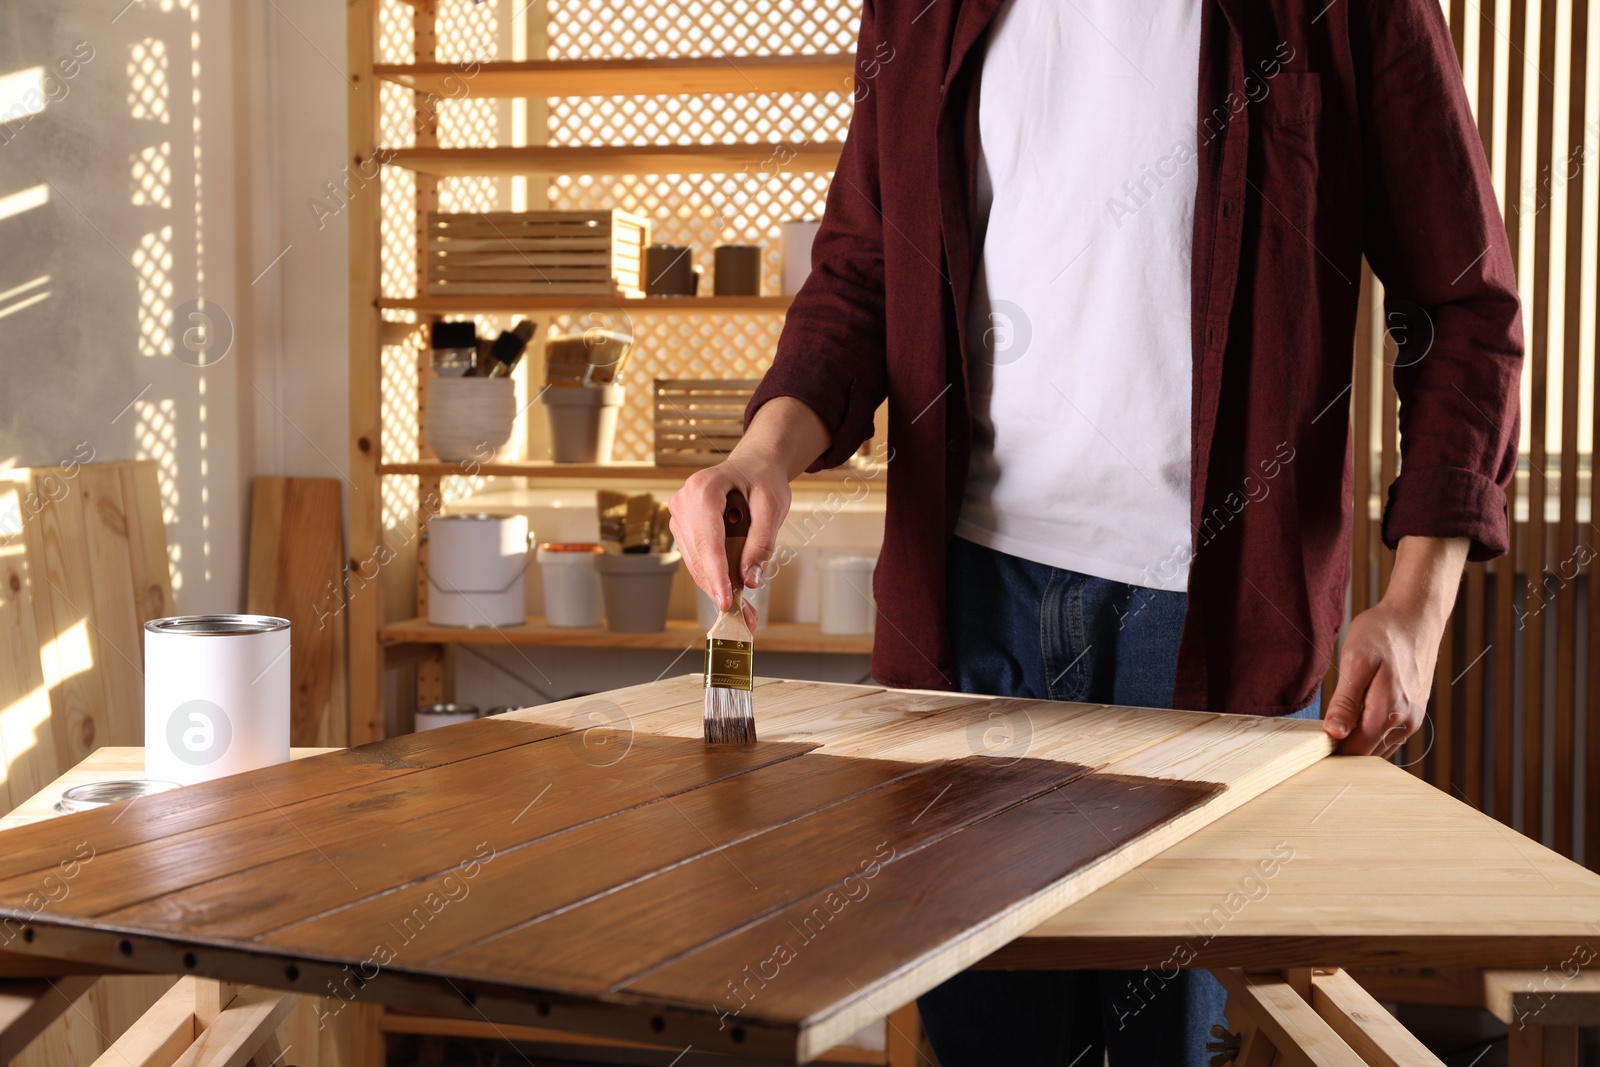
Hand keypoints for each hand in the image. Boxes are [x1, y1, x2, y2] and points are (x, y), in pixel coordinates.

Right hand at [668, 454, 790, 630]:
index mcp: (702, 489)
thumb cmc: (763, 479)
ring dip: (719, 588)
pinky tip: (734, 592)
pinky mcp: (684, 531)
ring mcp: (679, 517)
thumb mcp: (772, 506)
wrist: (754, 465)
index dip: (717, 575)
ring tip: (746, 611)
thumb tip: (749, 579)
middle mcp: (682, 502)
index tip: (726, 603)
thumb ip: (761, 542)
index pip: (708, 540)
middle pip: (700, 557)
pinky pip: (698, 561)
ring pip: (697, 565)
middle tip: (747, 617)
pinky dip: (716, 578)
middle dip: (721, 588)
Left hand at [1322, 599, 1440, 755]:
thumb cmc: (1383, 634)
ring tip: (1337, 721)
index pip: (1356, 750)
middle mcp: (1405, 722)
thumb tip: (1335, 733)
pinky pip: (1390, 735)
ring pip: (1379, 745)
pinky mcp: (1415, 712)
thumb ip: (1346, 701)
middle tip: (1319, 732)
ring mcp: (1413, 718)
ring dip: (1358, 741)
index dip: (1333, 751)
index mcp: (1389, 711)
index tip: (1313, 743)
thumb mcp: (1355, 661)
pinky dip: (1372, 733)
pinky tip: (1357, 716)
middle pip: (1368, 751)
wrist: (1416, 617)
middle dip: (1343, 748)